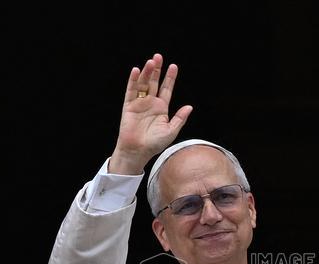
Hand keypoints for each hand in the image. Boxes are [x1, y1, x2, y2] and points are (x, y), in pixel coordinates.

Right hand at [109, 53, 192, 173]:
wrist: (138, 151)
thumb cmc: (154, 144)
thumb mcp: (171, 131)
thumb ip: (180, 118)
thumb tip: (190, 107)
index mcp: (161, 108)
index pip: (166, 89)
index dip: (170, 78)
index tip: (173, 66)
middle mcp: (150, 103)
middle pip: (154, 82)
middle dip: (157, 70)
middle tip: (159, 57)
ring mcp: (139, 103)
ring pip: (143, 84)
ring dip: (147, 72)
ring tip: (151, 62)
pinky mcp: (128, 105)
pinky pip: (131, 91)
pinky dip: (133, 80)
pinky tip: (137, 71)